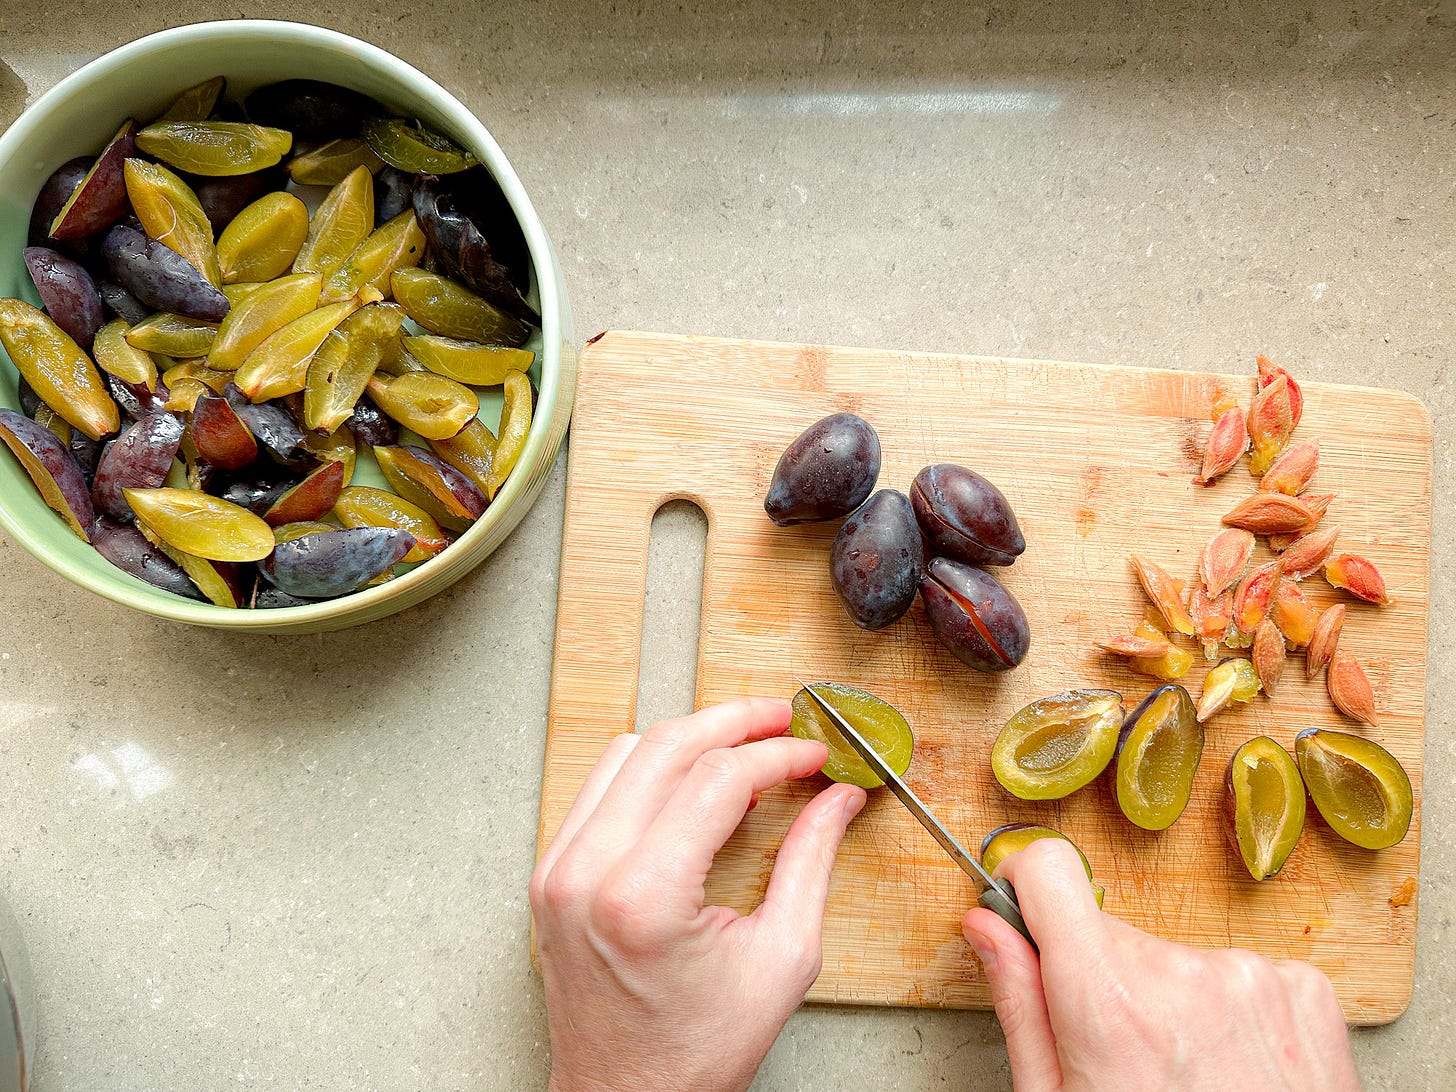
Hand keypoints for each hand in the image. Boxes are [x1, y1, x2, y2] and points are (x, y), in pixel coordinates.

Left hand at [530, 698, 866, 1091]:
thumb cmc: (695, 1053)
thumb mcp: (781, 959)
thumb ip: (811, 862)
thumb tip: (838, 799)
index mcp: (643, 897)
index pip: (718, 779)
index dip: (778, 756)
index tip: (816, 756)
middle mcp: (587, 872)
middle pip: (666, 747)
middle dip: (734, 722)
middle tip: (784, 721)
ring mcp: (558, 870)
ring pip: (626, 754)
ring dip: (690, 739)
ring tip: (745, 750)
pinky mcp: (550, 874)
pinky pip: (600, 789)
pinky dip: (651, 771)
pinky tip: (693, 784)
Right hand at [962, 839, 1358, 1091]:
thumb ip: (1020, 1005)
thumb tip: (986, 926)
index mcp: (1111, 1003)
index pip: (1050, 870)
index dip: (1025, 886)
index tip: (1026, 913)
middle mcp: (1186, 975)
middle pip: (1111, 933)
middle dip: (1103, 978)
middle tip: (1121, 1055)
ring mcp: (1254, 978)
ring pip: (1174, 958)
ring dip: (1170, 1000)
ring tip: (1185, 1075)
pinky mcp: (1304, 991)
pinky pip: (1235, 974)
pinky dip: (1227, 1013)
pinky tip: (1228, 1069)